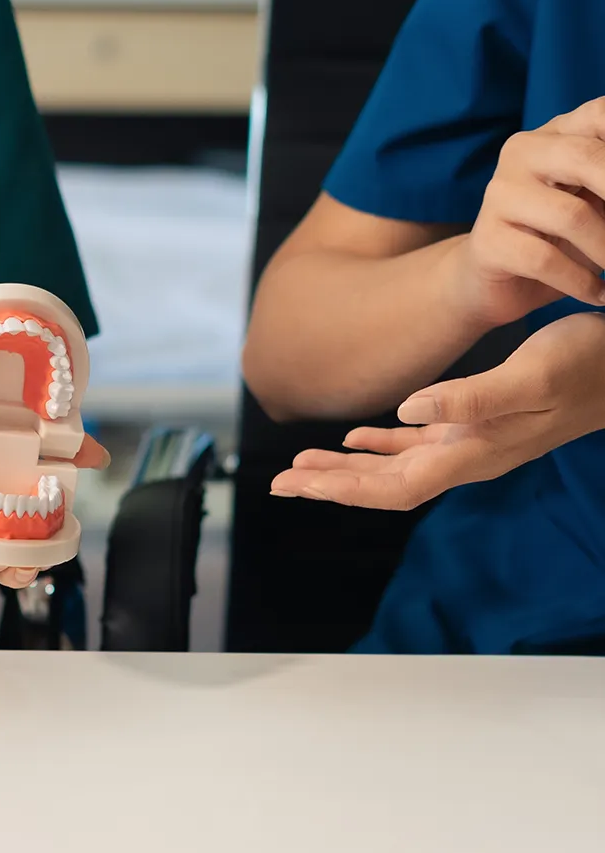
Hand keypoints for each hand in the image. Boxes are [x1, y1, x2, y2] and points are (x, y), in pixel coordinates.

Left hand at [270, 313, 604, 510]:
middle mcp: (467, 457)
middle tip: (278, 483)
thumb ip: (469, 399)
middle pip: (382, 486)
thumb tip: (406, 413)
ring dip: (346, 466)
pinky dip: (381, 443)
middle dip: (328, 484)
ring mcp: (471, 443)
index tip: (296, 486)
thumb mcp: (529, 375)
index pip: (392, 488)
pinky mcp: (477, 424)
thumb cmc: (588, 363)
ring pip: (393, 467)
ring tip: (300, 465)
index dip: (341, 489)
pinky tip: (357, 437)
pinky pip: (417, 444)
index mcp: (473, 454)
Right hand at [456, 98, 604, 328]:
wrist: (489, 282)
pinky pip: (544, 260)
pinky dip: (582, 282)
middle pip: (586, 157)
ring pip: (570, 215)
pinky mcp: (488, 241)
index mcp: (553, 134)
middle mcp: (521, 154)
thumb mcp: (592, 201)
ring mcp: (499, 196)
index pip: (600, 116)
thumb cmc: (550, 238)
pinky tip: (598, 294)